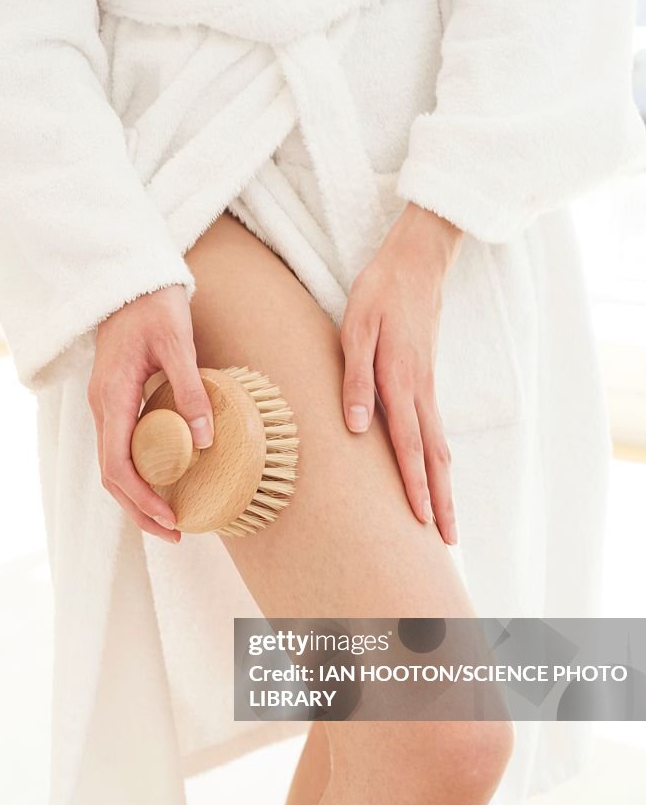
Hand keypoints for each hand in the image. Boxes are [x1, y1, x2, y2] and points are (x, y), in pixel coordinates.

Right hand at [88, 285, 213, 542]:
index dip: (142, 499)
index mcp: (112, 397)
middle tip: (175, 534)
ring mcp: (105, 407)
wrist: (131, 281)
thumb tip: (205, 441)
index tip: (171, 521)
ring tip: (170, 520)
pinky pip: (121, 450)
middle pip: (111, 476)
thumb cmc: (154, 306)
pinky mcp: (115, 403)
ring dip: (137, 497)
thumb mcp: (178, 344)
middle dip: (140, 510)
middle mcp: (102, 408)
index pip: (118, 465)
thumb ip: (190, 391)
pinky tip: (164, 484)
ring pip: (113, 466)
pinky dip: (139, 475)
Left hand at [340, 202, 462, 543]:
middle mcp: (421, 392)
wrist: (416, 262)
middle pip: (435, 458)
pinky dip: (440, 461)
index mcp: (401, 383)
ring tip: (446, 521)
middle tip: (449, 541)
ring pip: (440, 448)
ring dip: (444, 486)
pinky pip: (436, 431)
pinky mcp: (427, 382)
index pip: (409, 446)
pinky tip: (437, 473)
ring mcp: (428, 388)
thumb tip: (356, 428)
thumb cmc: (379, 294)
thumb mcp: (355, 329)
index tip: (420, 521)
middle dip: (440, 501)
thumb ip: (355, 379)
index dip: (414, 485)